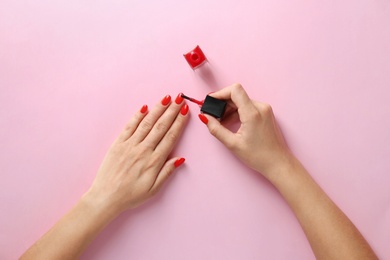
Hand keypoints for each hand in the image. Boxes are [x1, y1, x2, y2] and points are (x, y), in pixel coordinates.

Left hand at [86, 94, 188, 216]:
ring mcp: (130, 145)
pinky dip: (137, 116)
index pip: (170, 137)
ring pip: (147, 123)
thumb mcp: (153, 189)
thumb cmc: (131, 195)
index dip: (179, 122)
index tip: (186, 111)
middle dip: (172, 110)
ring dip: (158, 109)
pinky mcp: (118, 143)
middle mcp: (143, 149)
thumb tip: (180, 158)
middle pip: (161, 126)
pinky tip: (145, 107)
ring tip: (167, 98)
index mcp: (154, 161)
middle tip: (180, 99)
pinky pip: (129, 126)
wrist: (106, 196)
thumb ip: (167, 172)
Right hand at [199, 84, 292, 178]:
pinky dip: (237, 112)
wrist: (278, 163)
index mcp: (252, 113)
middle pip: (236, 95)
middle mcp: (260, 107)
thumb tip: (204, 116)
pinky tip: (231, 123)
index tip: (210, 101)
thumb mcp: (232, 144)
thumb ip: (216, 128)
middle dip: (222, 103)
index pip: (234, 90)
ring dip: (229, 108)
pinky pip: (248, 106)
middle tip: (212, 114)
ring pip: (241, 101)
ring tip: (221, 122)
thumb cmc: (258, 156)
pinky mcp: (265, 113)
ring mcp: (264, 109)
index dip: (220, 93)